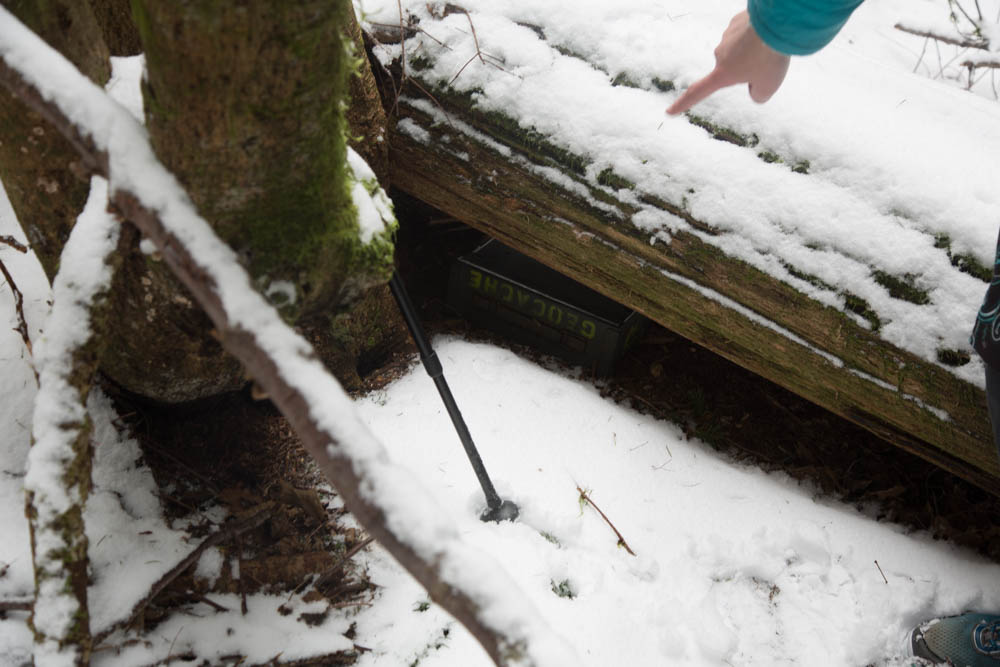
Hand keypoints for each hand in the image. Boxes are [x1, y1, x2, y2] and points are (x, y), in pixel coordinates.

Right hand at [666, 10, 789, 114]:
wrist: (775, 22)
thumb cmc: (770, 57)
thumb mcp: (768, 87)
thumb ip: (758, 95)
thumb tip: (753, 90)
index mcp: (722, 74)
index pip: (697, 93)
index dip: (683, 104)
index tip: (669, 111)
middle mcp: (719, 55)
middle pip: (733, 69)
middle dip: (749, 69)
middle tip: (767, 65)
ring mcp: (727, 37)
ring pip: (741, 50)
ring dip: (753, 51)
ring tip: (769, 47)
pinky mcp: (736, 23)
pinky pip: (745, 34)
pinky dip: (754, 36)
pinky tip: (766, 33)